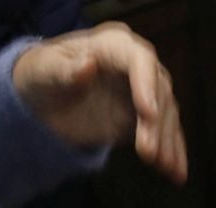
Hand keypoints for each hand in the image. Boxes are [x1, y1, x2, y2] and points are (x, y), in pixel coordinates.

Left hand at [13, 24, 186, 182]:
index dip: (146, 84)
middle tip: (148, 152)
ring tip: (164, 166)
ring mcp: (142, 90)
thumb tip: (87, 65)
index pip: (140, 59)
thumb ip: (62, 68)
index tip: (147, 113)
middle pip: (158, 88)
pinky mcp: (142, 116)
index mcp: (114, 44)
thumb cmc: (40, 73)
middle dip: (156, 121)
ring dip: (167, 139)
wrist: (39, 95)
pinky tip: (176, 171)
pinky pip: (162, 130)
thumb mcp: (43, 68)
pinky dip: (171, 149)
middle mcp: (136, 64)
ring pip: (165, 111)